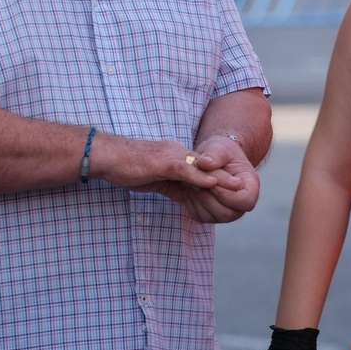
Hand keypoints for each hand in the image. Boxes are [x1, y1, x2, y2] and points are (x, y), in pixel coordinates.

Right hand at [91, 135, 232, 222]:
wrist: (106, 156)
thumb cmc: (126, 167)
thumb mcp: (154, 177)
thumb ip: (171, 183)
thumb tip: (183, 195)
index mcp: (176, 158)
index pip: (202, 169)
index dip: (219, 178)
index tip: (235, 187)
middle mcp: (177, 154)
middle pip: (207, 166)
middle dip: (227, 177)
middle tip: (244, 187)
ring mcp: (170, 157)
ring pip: (201, 168)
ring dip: (220, 178)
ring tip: (238, 186)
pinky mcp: (161, 163)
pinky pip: (184, 170)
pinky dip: (199, 177)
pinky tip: (211, 183)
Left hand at [193, 132, 259, 218]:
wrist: (213, 158)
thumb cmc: (222, 152)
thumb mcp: (220, 147)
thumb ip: (215, 154)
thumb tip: (205, 163)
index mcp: (251, 186)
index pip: (246, 201)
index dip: (229, 194)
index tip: (213, 181)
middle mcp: (241, 204)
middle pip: (229, 214)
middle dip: (211, 198)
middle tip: (198, 181)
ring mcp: (226, 212)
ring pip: (213, 218)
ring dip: (200, 200)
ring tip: (193, 182)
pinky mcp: (211, 215)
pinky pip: (200, 216)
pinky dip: (192, 203)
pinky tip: (190, 188)